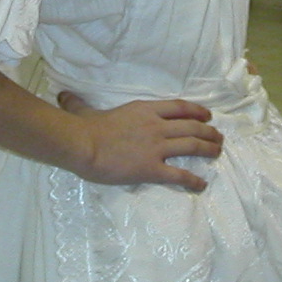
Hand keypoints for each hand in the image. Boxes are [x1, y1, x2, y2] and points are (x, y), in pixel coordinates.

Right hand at [69, 98, 223, 191]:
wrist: (83, 144)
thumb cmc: (84, 128)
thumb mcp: (84, 110)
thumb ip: (78, 103)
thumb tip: (63, 96)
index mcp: (144, 110)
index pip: (179, 108)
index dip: (197, 111)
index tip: (207, 115)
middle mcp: (156, 126)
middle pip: (192, 127)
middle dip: (209, 132)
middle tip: (218, 138)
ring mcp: (156, 147)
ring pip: (192, 146)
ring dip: (208, 149)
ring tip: (217, 153)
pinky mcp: (152, 168)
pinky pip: (179, 175)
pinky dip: (193, 180)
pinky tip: (201, 185)